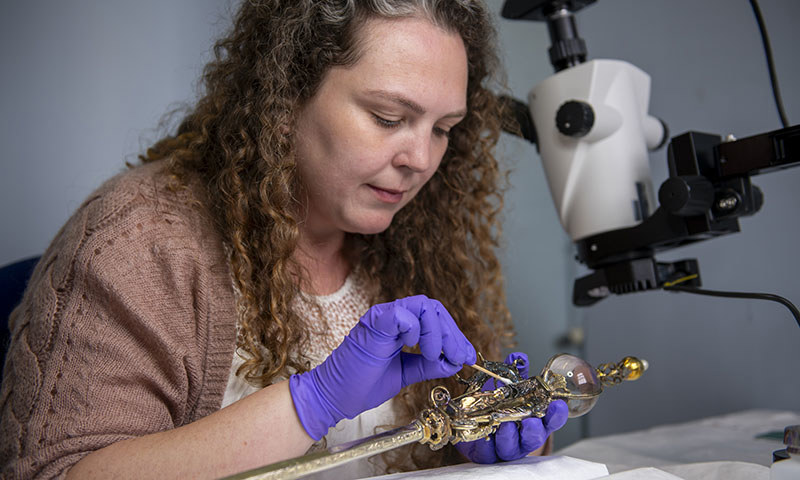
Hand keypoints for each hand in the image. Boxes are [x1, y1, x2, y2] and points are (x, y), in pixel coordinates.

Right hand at [289, 295, 476, 439]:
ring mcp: (382, 317)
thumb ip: (428, 365)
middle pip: (433, 308)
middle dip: (452, 333)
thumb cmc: (362, 385)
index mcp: (399, 326)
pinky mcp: (373, 323)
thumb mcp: (405, 373)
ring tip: (434, 355)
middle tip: (459, 357)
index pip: (435, 318)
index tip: (468, 357)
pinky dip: (416, 328)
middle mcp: (392, 317)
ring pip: (422, 306)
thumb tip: (455, 361)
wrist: (334, 397)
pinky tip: (416, 348)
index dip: (455, 336)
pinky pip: (401, 314)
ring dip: (437, 332)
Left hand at [455, 352, 568, 462]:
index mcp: (533, 420)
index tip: (559, 405)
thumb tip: (518, 357)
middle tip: (531, 422)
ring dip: (510, 436)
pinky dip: (488, 445)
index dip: (556, 414)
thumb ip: (515, 374)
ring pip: (512, 447)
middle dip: (534, 430)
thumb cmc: (497, 407)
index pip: (551, 420)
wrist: (474, 428)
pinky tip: (486, 437)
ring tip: (505, 425)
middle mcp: (523, 436)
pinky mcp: (488, 455)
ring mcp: (507, 448)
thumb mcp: (508, 388)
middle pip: (535, 437)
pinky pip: (489, 453)